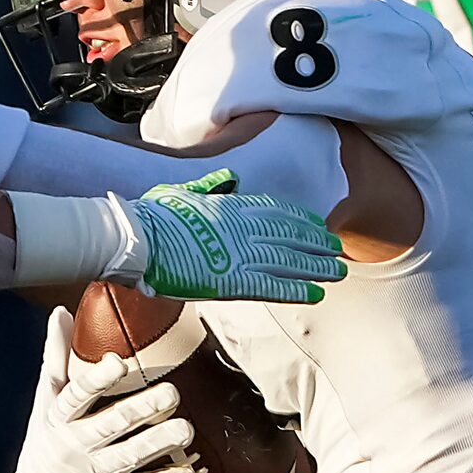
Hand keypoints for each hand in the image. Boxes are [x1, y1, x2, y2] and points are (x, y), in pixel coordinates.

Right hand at [7, 311, 202, 472]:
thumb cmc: (48, 438)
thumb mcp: (45, 401)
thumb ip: (56, 358)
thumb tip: (61, 314)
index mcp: (60, 417)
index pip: (76, 396)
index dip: (95, 380)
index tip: (116, 362)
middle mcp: (77, 444)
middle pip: (109, 425)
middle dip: (140, 410)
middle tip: (171, 393)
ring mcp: (95, 472)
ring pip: (129, 458)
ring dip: (158, 445)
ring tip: (185, 430)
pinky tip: (188, 472)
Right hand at [115, 170, 344, 304]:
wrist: (134, 238)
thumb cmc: (150, 216)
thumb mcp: (183, 191)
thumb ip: (209, 187)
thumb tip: (227, 177)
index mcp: (229, 206)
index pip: (274, 211)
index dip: (299, 218)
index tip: (316, 223)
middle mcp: (240, 228)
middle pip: (288, 235)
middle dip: (315, 242)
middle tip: (336, 247)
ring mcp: (238, 254)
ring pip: (288, 260)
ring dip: (315, 267)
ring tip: (337, 271)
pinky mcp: (231, 280)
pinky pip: (272, 286)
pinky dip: (296, 289)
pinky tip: (316, 294)